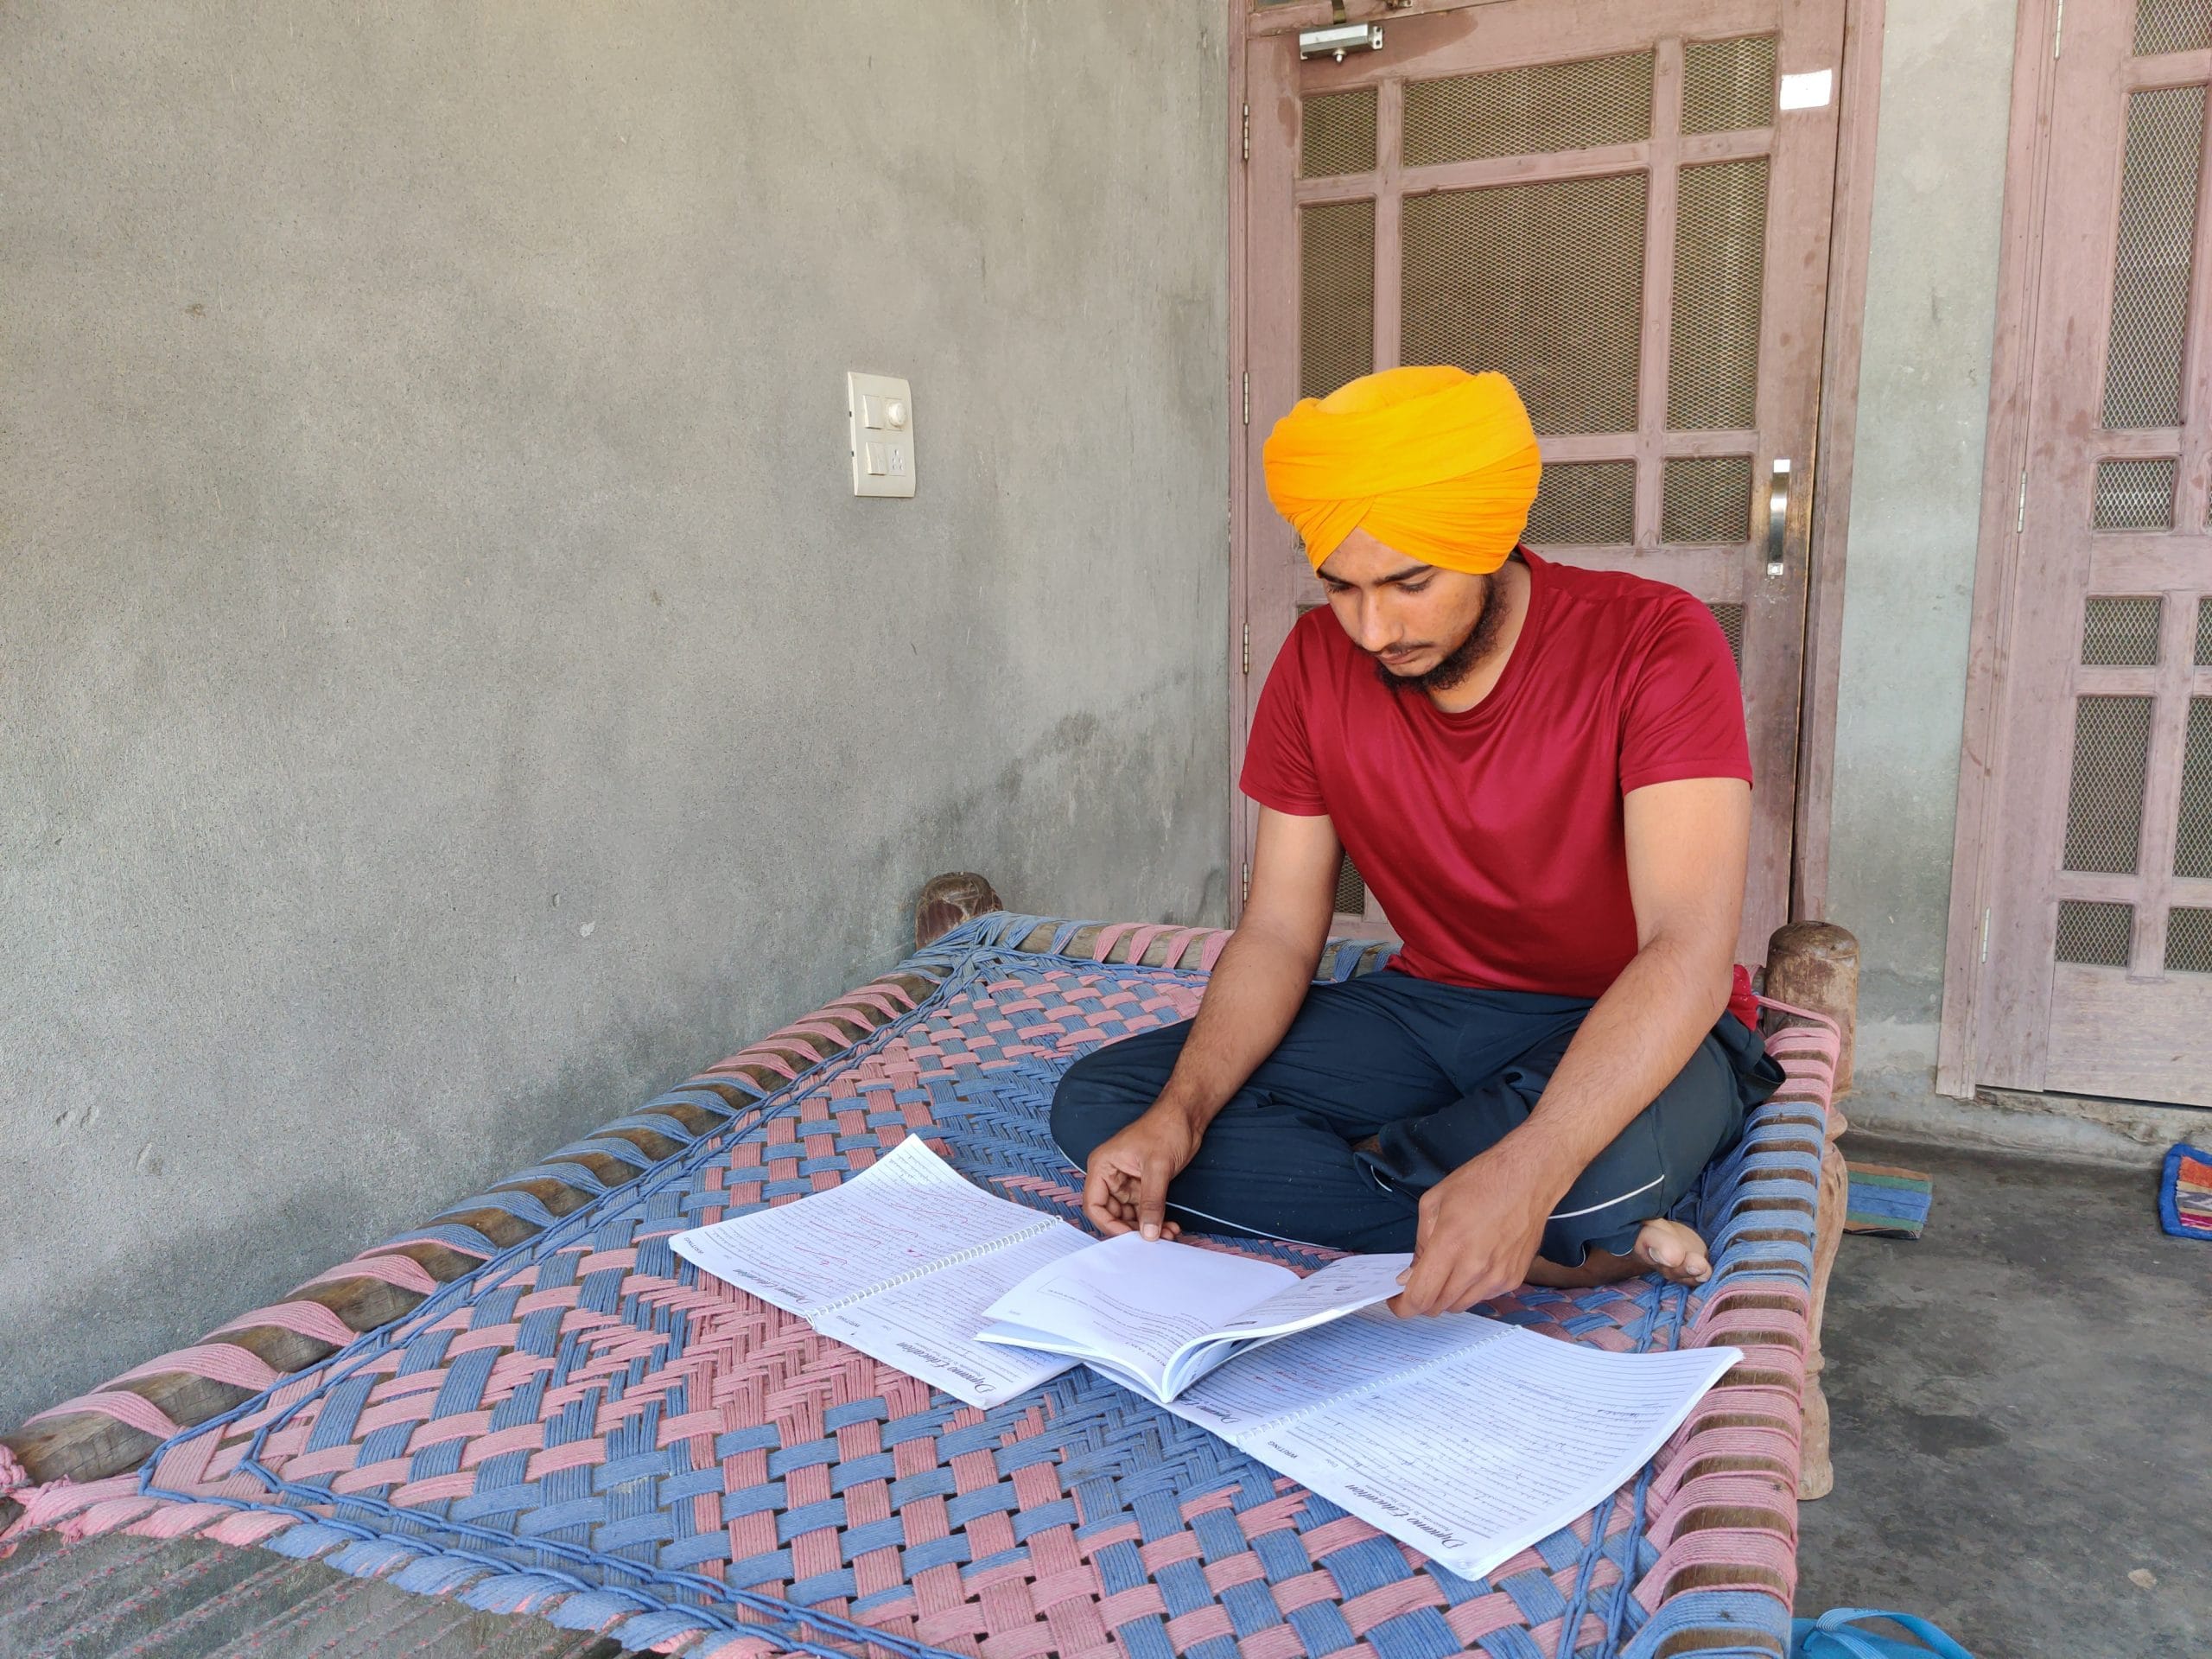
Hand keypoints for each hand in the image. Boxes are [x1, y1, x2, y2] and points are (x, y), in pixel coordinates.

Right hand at [1080, 1105, 1201, 1239]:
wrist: (1187, 1116)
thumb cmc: (1165, 1128)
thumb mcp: (1157, 1168)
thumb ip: (1151, 1203)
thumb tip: (1148, 1234)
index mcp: (1103, 1166)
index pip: (1094, 1205)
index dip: (1108, 1225)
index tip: (1130, 1238)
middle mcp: (1111, 1176)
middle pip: (1112, 1214)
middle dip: (1133, 1230)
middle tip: (1154, 1240)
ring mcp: (1127, 1182)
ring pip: (1130, 1216)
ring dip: (1148, 1228)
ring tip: (1169, 1235)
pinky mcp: (1143, 1186)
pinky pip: (1145, 1210)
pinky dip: (1156, 1220)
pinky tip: (1171, 1227)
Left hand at [1389, 1140, 1565, 1316]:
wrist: (1529, 1178)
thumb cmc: (1480, 1182)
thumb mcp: (1434, 1203)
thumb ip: (1420, 1244)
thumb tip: (1410, 1276)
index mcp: (1450, 1245)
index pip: (1421, 1297)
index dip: (1403, 1306)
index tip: (1395, 1301)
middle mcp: (1475, 1268)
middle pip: (1438, 1307)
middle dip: (1422, 1299)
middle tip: (1419, 1280)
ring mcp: (1497, 1277)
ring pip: (1460, 1306)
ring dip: (1446, 1296)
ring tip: (1447, 1269)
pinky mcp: (1514, 1279)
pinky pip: (1482, 1297)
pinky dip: (1469, 1289)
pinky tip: (1472, 1265)